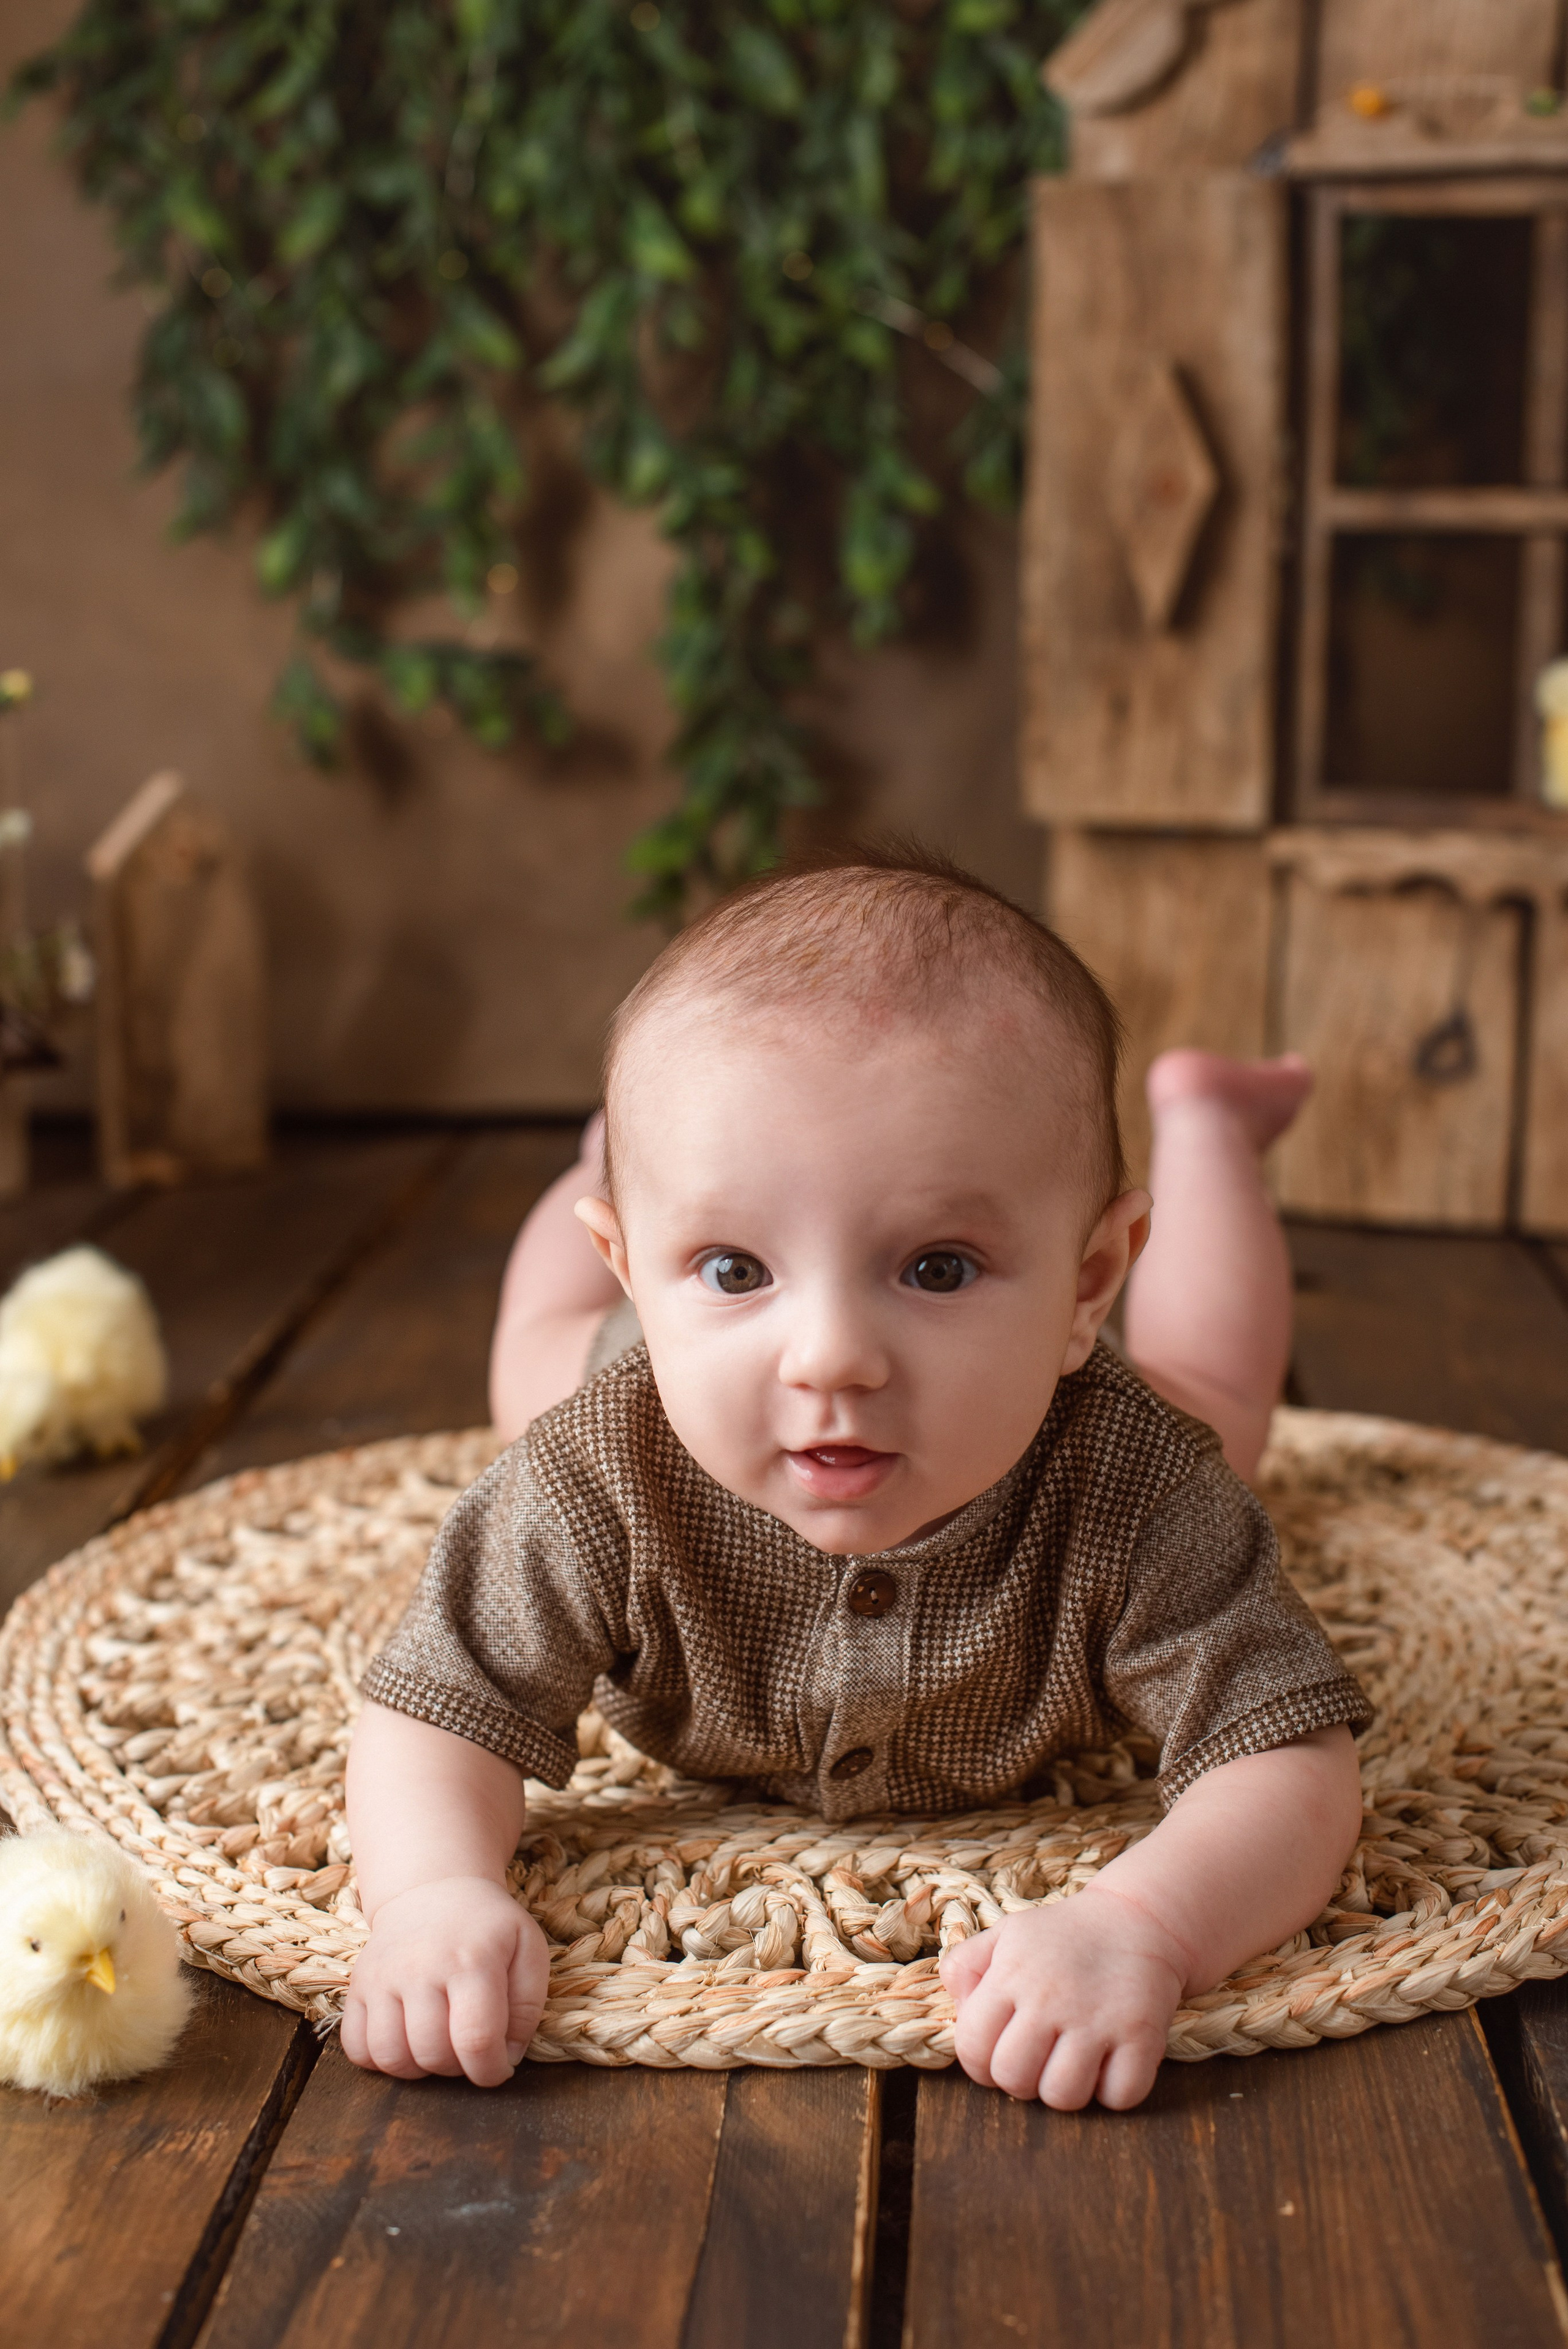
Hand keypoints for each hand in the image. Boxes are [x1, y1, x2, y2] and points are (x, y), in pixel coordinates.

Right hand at [342, 1875, 549, 2087]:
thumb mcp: (527, 1948)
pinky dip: (380, 2061)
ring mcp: (382, 1977)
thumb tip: (508, 2058)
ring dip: (419, 2070)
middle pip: (433, 2053)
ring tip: (438, 2047)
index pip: (476, 2039)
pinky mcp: (356, 1986)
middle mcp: (420, 1968)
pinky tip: (406, 2043)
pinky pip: (356, 2048)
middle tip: (469, 2050)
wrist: (433, 1889)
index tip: (500, 2068)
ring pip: (390, 2057)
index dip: (491, 2070)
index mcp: (471, 1960)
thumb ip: (528, 2006)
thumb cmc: (487, 1927)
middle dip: (458, 2069)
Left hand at [940, 1884, 1187, 2110]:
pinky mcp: (1142, 2035)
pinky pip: (1119, 2097)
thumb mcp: (1004, 1935)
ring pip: (1063, 2096)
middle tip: (1037, 2059)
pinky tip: (1108, 2064)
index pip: (972, 2049)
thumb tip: (959, 2013)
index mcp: (1011, 1975)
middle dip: (1020, 2081)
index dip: (979, 2065)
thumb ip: (964, 1967)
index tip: (998, 2054)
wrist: (1135, 1918)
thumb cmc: (1061, 1935)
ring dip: (1064, 2090)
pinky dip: (1113, 2092)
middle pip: (1015, 2079)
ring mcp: (1098, 2018)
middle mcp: (1051, 1998)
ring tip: (1070, 2061)